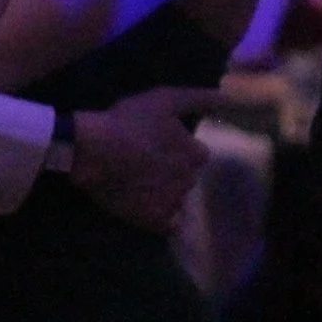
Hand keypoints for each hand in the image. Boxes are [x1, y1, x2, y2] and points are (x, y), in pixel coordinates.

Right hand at [69, 85, 222, 232]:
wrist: (91, 151)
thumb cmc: (128, 121)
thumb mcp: (167, 99)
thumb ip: (201, 99)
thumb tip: (230, 96)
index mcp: (196, 155)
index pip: (197, 156)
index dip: (178, 150)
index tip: (158, 145)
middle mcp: (190, 180)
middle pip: (186, 177)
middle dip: (172, 172)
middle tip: (146, 164)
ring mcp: (172, 202)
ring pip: (178, 199)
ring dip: (166, 194)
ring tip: (140, 184)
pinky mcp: (154, 220)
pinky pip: (169, 225)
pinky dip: (162, 218)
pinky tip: (147, 207)